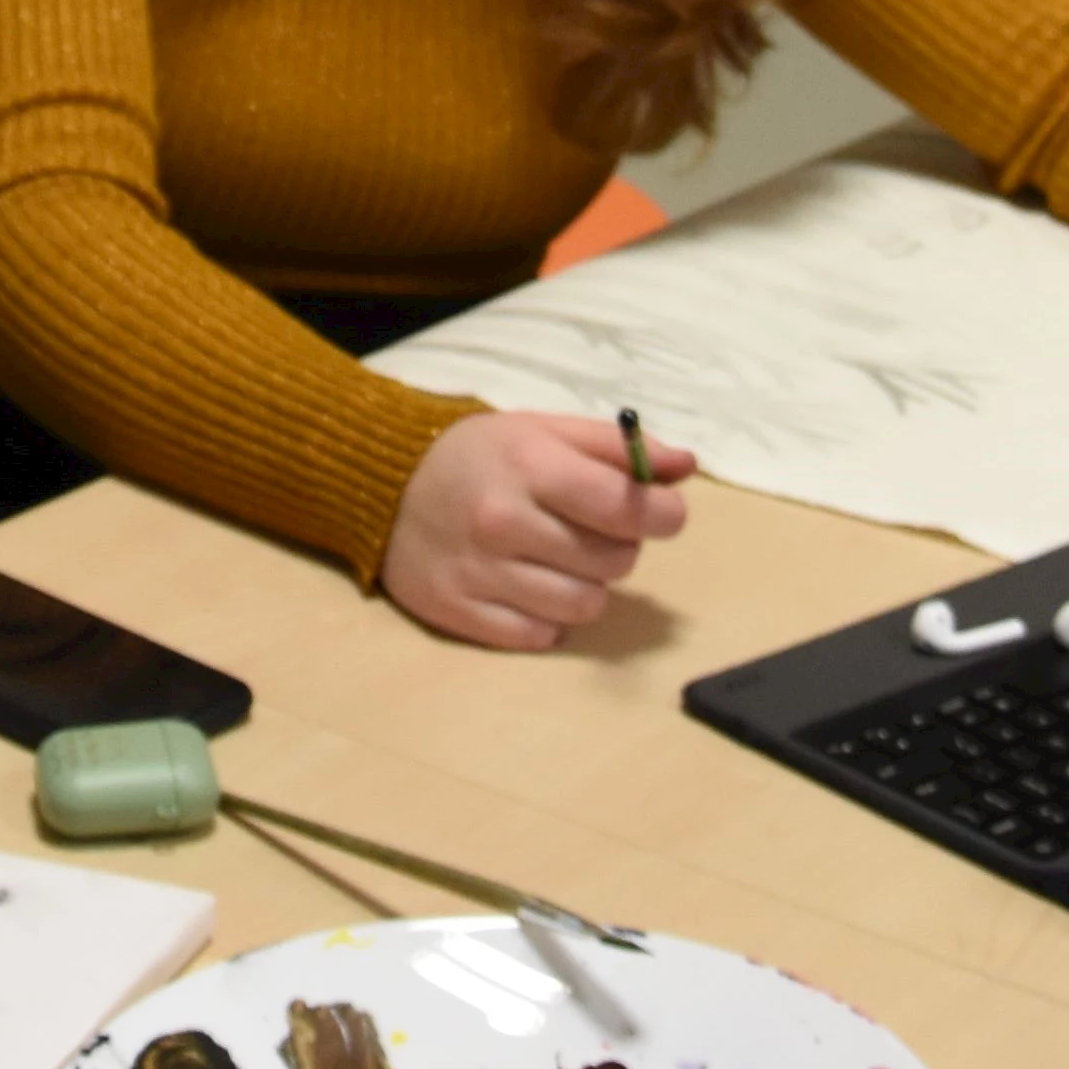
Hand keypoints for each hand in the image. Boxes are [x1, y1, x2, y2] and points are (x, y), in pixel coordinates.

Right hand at [384, 411, 696, 649]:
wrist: (383, 486)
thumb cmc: (479, 455)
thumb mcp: (543, 430)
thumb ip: (616, 447)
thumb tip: (686, 466)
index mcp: (530, 467)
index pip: (624, 506)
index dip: (661, 514)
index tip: (663, 512)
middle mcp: (503, 521)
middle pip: (613, 562)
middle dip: (621, 547)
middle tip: (594, 531)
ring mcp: (479, 572)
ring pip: (584, 607)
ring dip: (588, 586)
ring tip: (562, 561)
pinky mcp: (458, 612)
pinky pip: (540, 637)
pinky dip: (547, 619)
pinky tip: (529, 587)